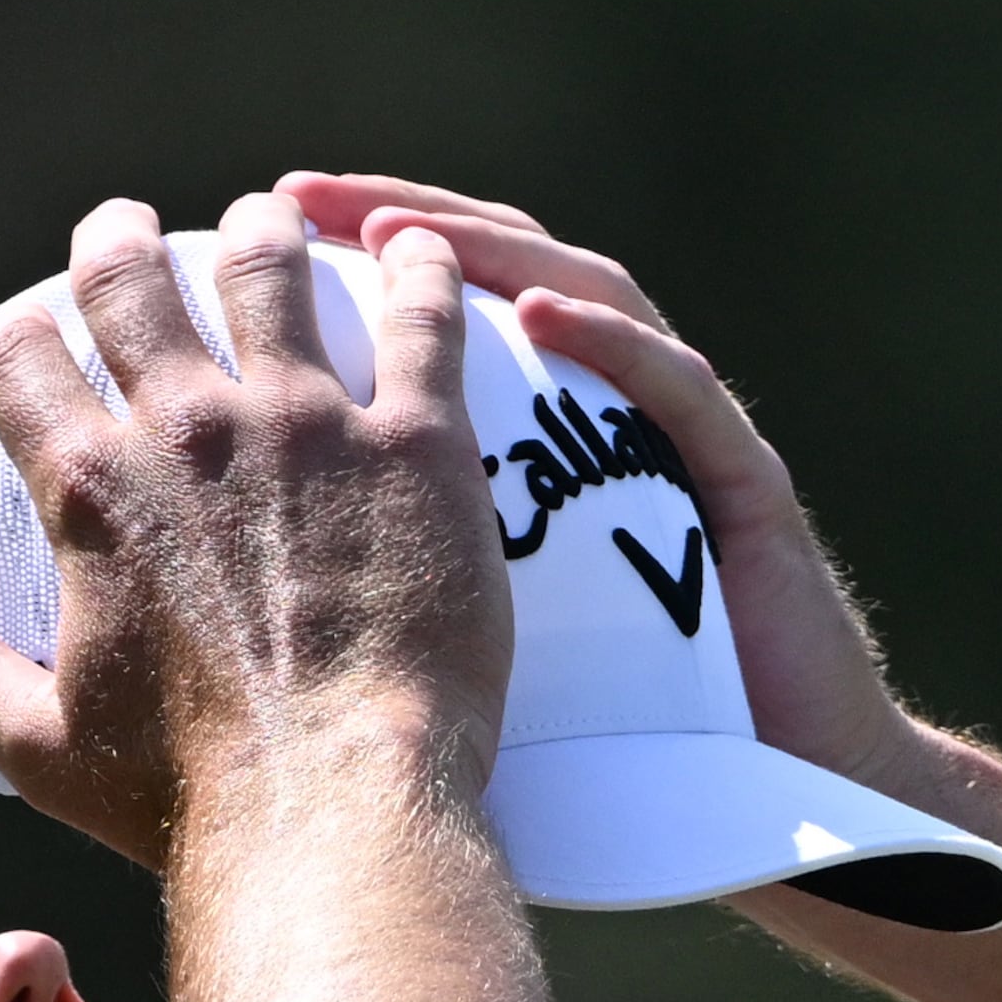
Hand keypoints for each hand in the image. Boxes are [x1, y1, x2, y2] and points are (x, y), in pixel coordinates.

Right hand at [0, 192, 509, 870]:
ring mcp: (306, 423)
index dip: (17, 338)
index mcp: (91, 491)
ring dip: (259, 234)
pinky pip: (419, 319)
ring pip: (268, 268)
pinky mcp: (415, 444)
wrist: (333, 810)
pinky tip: (414, 251)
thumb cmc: (185, 793)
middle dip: (120, 244)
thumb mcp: (40, 748)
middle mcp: (189, 430)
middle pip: (132, 283)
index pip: (18, 359)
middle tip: (132, 232)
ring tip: (267, 224)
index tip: (34, 335)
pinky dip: (413, 273)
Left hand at [279, 170, 920, 801]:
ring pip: (590, 298)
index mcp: (544, 453)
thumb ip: (386, 600)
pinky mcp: (745, 488)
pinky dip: (610, 343)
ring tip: (400, 234)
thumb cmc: (612, 757)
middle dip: (395, 224)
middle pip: (501, 276)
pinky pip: (676, 391)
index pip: (438, 319)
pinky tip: (542, 312)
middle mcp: (613, 422)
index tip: (240, 246)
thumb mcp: (471, 666)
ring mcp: (685, 444)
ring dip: (491, 255)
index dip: (347, 270)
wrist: (763, 803)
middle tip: (291, 198)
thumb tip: (238, 600)